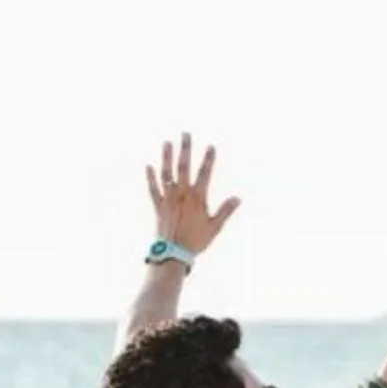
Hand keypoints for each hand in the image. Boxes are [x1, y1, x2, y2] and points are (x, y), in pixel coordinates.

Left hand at [144, 133, 239, 255]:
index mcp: (197, 198)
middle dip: (185, 149)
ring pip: (166, 173)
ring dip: (166, 157)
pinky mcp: (158, 205)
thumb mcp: (215, 227)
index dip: (208, 159)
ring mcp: (168, 198)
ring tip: (167, 143)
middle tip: (185, 134)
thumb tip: (237, 198)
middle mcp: (181, 194)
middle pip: (183, 167)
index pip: (204, 173)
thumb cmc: (196, 241)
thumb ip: (226, 211)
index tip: (211, 146)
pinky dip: (150, 177)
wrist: (173, 253)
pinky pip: (152, 188)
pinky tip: (149, 165)